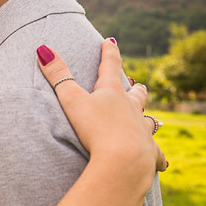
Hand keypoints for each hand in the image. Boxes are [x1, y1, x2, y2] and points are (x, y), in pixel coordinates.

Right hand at [36, 39, 162, 183]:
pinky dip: (158, 159)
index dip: (109, 53)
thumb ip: (58, 76)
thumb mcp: (72, 101)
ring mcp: (143, 131)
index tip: (110, 42)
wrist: (123, 160)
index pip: (111, 66)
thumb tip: (43, 49)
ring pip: (149, 123)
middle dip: (136, 90)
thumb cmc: (97, 129)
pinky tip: (161, 163)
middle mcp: (132, 109)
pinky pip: (156, 156)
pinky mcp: (149, 154)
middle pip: (137, 95)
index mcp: (113, 94)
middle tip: (139, 86)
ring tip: (152, 121)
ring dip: (148, 120)